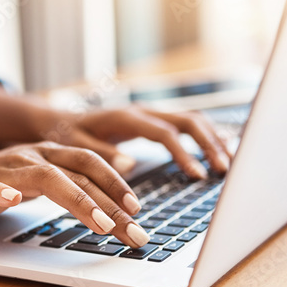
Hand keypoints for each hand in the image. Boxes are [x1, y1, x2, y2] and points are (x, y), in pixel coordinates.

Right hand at [0, 141, 152, 246]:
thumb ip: (67, 190)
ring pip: (47, 177)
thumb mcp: (34, 187)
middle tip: (135, 232)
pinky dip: (1, 190)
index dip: (118, 187)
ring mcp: (4, 169)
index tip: (140, 213)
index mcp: (47, 156)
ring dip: (79, 200)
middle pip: (80, 175)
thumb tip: (111, 209)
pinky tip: (11, 200)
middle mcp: (31, 157)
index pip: (92, 167)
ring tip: (101, 224)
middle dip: (112, 205)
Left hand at [42, 106, 232, 179]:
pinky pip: (186, 124)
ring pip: (191, 119)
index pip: (165, 133)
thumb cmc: (64, 135)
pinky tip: (220, 150)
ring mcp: (150, 114)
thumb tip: (128, 164)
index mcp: (126, 118)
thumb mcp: (74, 147)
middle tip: (224, 170)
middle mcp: (142, 111)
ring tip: (229, 164)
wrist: (57, 121)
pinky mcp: (152, 121)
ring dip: (213, 139)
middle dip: (209, 143)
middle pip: (187, 120)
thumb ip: (100, 155)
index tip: (197, 175)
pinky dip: (206, 136)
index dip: (184, 153)